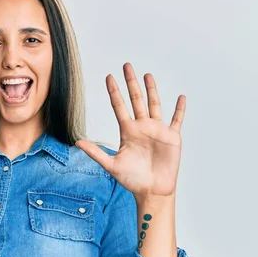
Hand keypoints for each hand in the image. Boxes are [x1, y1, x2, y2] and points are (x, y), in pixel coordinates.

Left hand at [76, 63, 185, 197]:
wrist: (151, 190)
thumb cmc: (132, 180)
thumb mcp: (111, 165)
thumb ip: (95, 152)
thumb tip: (77, 142)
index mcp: (127, 131)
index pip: (119, 106)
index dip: (114, 91)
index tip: (108, 77)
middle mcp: (142, 126)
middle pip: (136, 99)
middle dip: (131, 83)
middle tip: (127, 66)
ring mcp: (157, 130)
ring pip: (154, 104)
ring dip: (151, 90)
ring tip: (147, 75)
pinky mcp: (172, 137)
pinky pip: (176, 119)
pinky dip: (179, 109)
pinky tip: (181, 97)